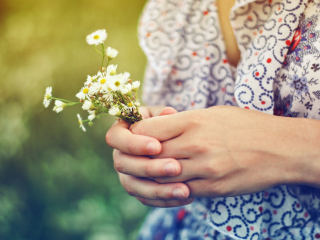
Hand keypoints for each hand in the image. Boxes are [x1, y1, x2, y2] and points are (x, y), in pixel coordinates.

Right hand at [106, 106, 193, 206]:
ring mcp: (126, 174)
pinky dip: (165, 200)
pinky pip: (146, 199)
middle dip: (149, 168)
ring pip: (133, 186)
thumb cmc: (167, 123)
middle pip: (123, 165)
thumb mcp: (165, 115)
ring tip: (184, 190)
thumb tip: (168, 113)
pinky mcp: (138, 189)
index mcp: (121, 132)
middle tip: (175, 167)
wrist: (174, 140)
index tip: (157, 146)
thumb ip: (165, 116)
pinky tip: (186, 196)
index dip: (134, 144)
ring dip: (158, 190)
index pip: (115, 138)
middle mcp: (119, 154)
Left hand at [130, 106, 308, 201]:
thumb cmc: (245, 125)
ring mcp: (204, 169)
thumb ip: (182, 121)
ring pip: (161, 177)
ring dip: (152, 175)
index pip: (147, 130)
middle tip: (137, 157)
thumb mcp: (212, 114)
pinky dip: (169, 189)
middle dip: (139, 157)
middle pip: (149, 155)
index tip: (137, 136)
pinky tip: (170, 183)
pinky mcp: (212, 188)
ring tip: (151, 171)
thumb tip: (156, 127)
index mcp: (193, 121)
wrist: (280, 148)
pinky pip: (180, 192)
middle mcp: (195, 145)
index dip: (136, 134)